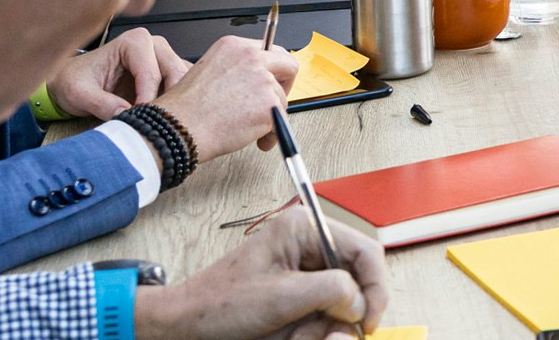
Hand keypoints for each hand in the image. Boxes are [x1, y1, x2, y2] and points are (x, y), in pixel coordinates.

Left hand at [48, 29, 189, 119]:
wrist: (74, 81)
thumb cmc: (76, 81)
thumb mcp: (78, 93)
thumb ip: (100, 103)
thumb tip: (125, 115)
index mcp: (134, 41)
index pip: (152, 74)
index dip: (147, 100)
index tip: (138, 120)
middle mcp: (154, 45)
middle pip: (175, 74)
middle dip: (167, 101)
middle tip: (153, 124)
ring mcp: (165, 58)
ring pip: (185, 80)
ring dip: (176, 102)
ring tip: (160, 123)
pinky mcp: (169, 72)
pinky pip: (184, 86)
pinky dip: (179, 103)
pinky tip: (165, 118)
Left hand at [135, 210, 388, 339]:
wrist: (183, 327)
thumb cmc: (221, 304)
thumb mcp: (281, 297)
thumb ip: (331, 292)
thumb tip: (361, 303)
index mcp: (306, 230)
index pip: (365, 252)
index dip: (375, 287)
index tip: (369, 323)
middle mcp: (310, 248)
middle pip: (356, 282)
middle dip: (344, 316)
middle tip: (327, 338)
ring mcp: (304, 274)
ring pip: (341, 307)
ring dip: (323, 329)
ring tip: (293, 338)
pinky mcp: (298, 298)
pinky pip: (323, 318)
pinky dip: (312, 334)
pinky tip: (290, 338)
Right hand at [152, 36, 296, 157]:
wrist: (177, 129)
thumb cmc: (185, 110)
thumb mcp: (207, 73)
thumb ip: (235, 71)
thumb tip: (255, 83)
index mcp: (233, 46)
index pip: (269, 51)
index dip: (272, 70)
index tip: (268, 83)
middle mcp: (250, 57)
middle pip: (288, 65)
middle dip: (284, 86)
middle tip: (273, 104)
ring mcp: (262, 79)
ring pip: (282, 98)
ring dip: (272, 116)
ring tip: (250, 130)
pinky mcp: (269, 103)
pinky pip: (282, 120)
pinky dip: (273, 134)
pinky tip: (258, 140)